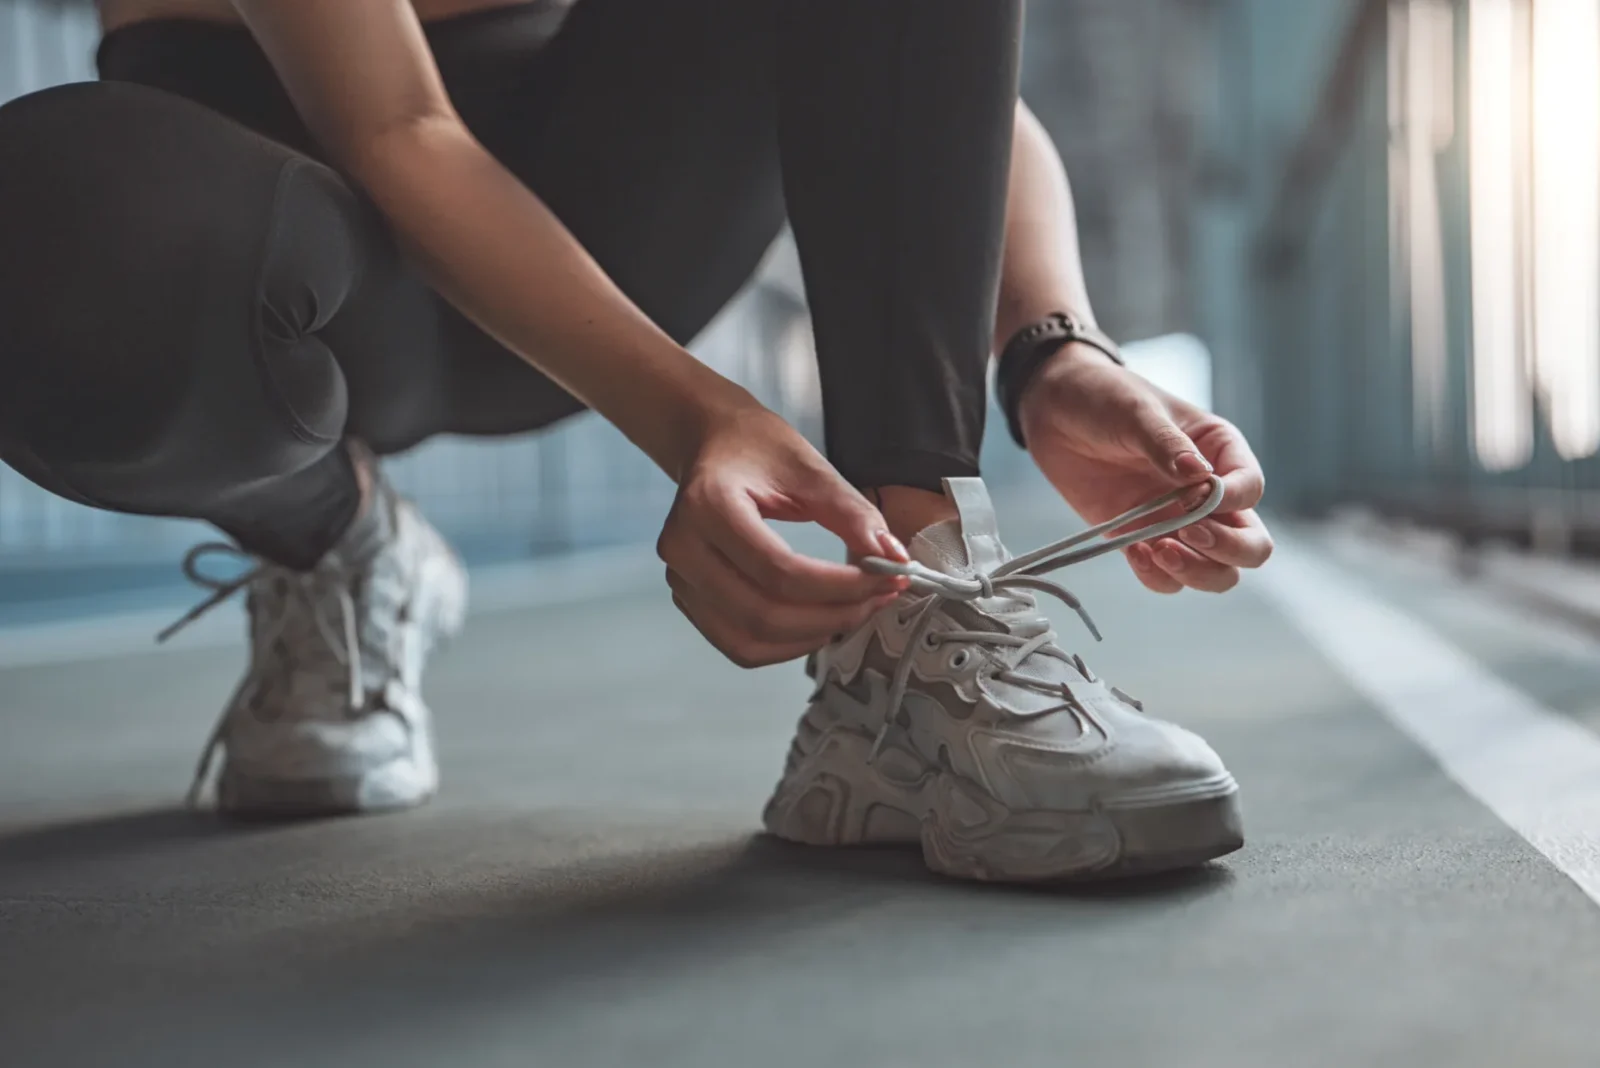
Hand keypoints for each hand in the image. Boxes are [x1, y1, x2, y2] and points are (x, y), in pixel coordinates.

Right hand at [659, 400, 910, 666]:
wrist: (713, 444)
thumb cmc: (756, 448)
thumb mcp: (810, 468)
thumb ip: (852, 513)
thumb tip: (893, 558)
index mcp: (708, 505)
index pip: (778, 570)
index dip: (839, 587)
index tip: (885, 579)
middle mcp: (682, 549)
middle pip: (763, 614)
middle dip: (832, 616)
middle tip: (878, 599)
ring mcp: (679, 580)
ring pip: (749, 641)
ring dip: (810, 638)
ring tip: (853, 612)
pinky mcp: (688, 600)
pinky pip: (739, 644)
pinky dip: (785, 645)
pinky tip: (819, 623)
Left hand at [1018, 344, 1272, 593]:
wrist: (1053, 410)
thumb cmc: (1105, 397)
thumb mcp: (1138, 412)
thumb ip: (1167, 445)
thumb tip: (1200, 476)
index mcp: (1220, 452)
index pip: (1251, 489)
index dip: (1235, 501)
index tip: (1198, 497)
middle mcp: (1208, 494)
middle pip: (1250, 543)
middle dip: (1229, 549)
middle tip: (1189, 533)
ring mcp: (1177, 521)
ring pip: (1216, 571)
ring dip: (1197, 572)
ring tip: (1159, 550)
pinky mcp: (1141, 538)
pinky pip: (1165, 577)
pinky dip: (1158, 577)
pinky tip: (1136, 553)